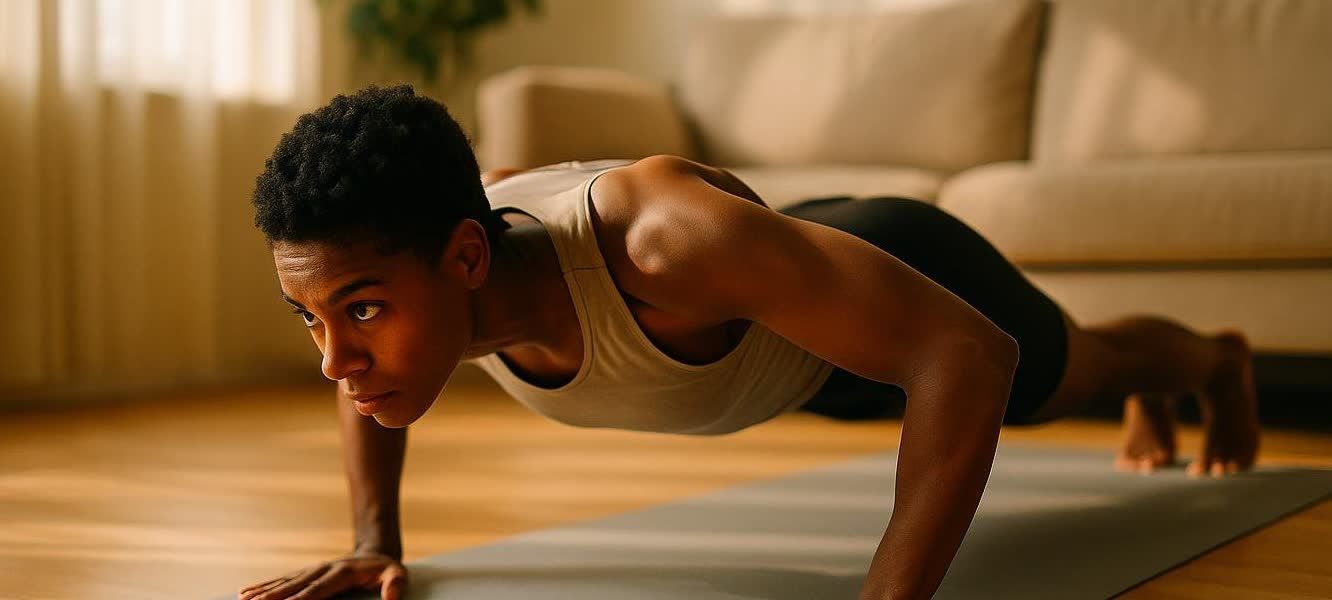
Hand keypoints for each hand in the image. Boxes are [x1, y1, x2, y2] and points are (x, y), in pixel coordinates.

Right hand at [238, 550, 407, 599]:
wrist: (376, 553)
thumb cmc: (386, 569)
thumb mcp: (398, 574)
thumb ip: (395, 585)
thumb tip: (392, 599)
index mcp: (342, 572)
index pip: (318, 589)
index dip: (300, 598)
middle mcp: (323, 569)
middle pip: (294, 585)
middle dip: (272, 596)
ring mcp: (313, 570)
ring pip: (284, 581)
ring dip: (262, 591)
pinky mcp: (307, 573)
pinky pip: (282, 580)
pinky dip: (264, 586)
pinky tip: (245, 593)